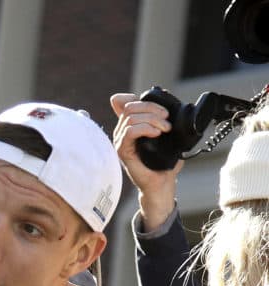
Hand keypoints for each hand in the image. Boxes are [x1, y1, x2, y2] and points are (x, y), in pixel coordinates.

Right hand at [110, 93, 180, 229]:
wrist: (162, 182)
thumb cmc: (164, 162)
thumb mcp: (166, 135)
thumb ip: (162, 119)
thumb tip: (168, 104)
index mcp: (130, 126)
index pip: (126, 102)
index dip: (141, 99)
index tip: (162, 110)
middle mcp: (122, 132)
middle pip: (130, 107)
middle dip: (152, 108)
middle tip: (167, 119)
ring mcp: (120, 142)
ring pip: (131, 117)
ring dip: (152, 119)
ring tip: (165, 129)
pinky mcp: (122, 151)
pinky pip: (129, 131)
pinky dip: (145, 128)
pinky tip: (156, 134)